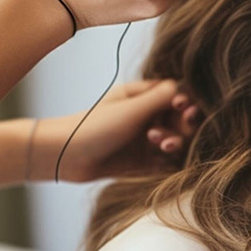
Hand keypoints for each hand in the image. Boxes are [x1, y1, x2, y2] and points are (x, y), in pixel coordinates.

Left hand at [32, 79, 203, 181]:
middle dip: (182, 125)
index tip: (183, 108)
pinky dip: (170, 161)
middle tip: (181, 129)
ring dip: (174, 142)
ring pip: (175, 140)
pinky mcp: (142, 161)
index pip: (175, 95)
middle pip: (180, 119)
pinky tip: (162, 161)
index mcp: (141, 97)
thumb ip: (160, 98)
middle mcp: (146, 116)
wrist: (65, 157)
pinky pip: (167, 160)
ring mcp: (144, 139)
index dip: (185, 103)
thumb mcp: (131, 109)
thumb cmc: (94, 127)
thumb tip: (184, 88)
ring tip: (161, 146)